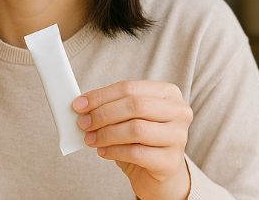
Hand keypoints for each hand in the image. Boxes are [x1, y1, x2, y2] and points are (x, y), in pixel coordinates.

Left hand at [73, 81, 192, 199]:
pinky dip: (114, 151)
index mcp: (169, 93)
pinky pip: (136, 153)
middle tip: (83, 123)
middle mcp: (179, 112)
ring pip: (136, 129)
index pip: (130, 88)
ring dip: (106, 134)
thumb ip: (112, 107)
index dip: (101, 96)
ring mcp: (179, 137)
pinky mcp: (171, 161)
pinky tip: (103, 152)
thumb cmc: (142, 140)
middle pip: (135, 106)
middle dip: (103, 114)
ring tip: (90, 139)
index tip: (79, 104)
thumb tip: (82, 105)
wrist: (160, 172)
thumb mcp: (129, 117)